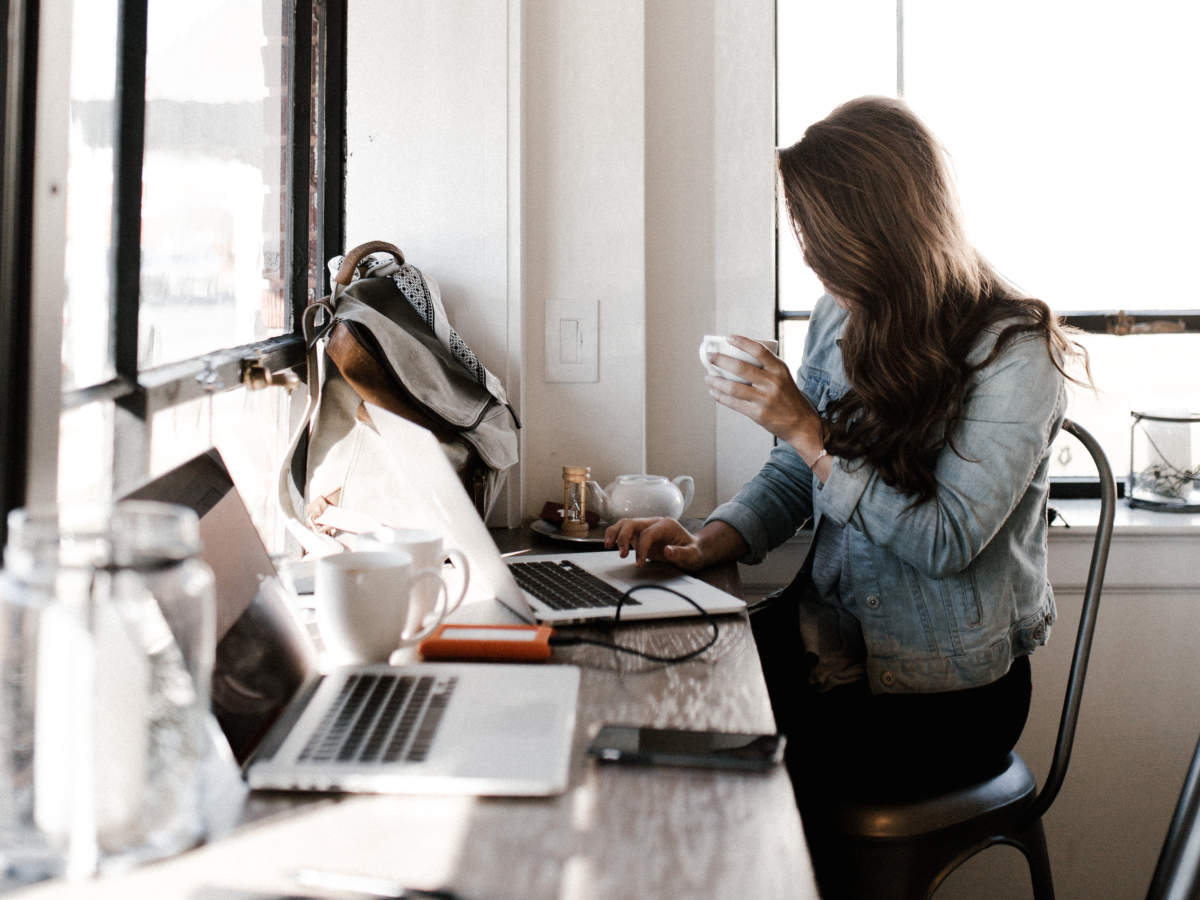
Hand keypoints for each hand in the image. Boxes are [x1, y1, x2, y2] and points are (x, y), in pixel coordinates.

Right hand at [603, 517, 704, 570]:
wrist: (694, 549)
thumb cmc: (693, 552)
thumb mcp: (693, 555)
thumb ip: (681, 553)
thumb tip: (667, 551)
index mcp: (667, 525)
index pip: (647, 533)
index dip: (641, 548)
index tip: (640, 563)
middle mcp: (655, 523)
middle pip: (632, 523)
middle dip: (623, 537)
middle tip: (621, 554)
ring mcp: (647, 527)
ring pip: (625, 523)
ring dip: (615, 533)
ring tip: (608, 546)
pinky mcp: (641, 534)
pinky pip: (624, 530)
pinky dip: (615, 536)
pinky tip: (610, 544)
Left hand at [704, 335, 824, 461]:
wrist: (802, 424)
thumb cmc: (789, 398)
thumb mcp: (784, 377)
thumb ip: (766, 368)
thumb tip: (738, 358)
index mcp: (780, 369)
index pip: (759, 350)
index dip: (742, 342)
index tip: (728, 337)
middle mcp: (773, 382)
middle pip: (741, 367)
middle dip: (721, 360)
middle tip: (710, 356)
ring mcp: (765, 398)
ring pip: (733, 387)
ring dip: (716, 381)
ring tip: (708, 377)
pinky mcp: (758, 414)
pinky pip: (734, 403)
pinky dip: (721, 397)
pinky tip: (714, 392)